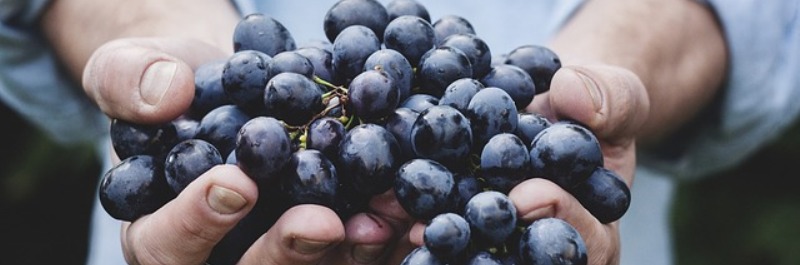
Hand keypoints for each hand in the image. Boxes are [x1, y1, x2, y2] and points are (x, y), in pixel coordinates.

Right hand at [83, 37, 416, 264]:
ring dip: (351, 249)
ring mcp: (278, 250)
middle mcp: (222, 255)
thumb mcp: (131, 69)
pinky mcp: (330, 238)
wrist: (232, 85)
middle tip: (323, 222)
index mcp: (160, 230)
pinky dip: (388, 234)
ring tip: (386, 217)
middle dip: (288, 251)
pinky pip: (356, 251)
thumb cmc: (171, 83)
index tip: (235, 182)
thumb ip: (130, 81)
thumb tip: (165, 95)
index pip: (166, 243)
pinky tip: (416, 210)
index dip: (198, 220)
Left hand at [405, 63, 649, 264]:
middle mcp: (546, 251)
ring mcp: (503, 246)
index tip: (529, 194)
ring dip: (440, 239)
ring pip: (476, 253)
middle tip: (445, 228)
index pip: (586, 240)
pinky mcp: (464, 230)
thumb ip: (609, 98)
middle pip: (522, 260)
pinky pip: (442, 233)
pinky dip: (416, 220)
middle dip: (485, 243)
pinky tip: (387, 210)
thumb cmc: (591, 108)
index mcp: (596, 232)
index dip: (561, 219)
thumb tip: (575, 94)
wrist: (549, 110)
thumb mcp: (615, 95)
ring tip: (406, 224)